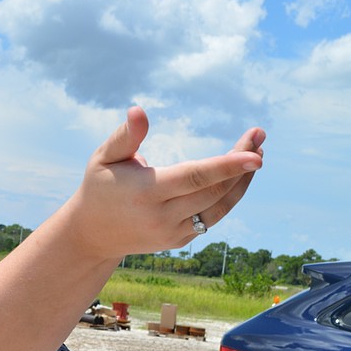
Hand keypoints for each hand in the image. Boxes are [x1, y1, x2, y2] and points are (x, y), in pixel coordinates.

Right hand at [75, 107, 264, 257]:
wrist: (91, 235)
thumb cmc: (99, 187)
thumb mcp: (104, 157)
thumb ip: (125, 135)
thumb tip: (139, 110)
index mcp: (146, 192)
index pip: (194, 178)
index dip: (228, 165)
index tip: (256, 153)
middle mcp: (162, 216)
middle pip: (215, 192)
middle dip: (243, 165)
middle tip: (259, 136)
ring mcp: (173, 232)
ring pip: (219, 208)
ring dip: (242, 182)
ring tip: (257, 155)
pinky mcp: (179, 240)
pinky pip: (211, 217)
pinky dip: (228, 196)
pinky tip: (237, 175)